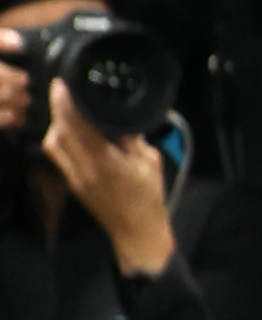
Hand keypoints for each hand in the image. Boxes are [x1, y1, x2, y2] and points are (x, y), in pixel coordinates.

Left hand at [42, 86, 174, 275]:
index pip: (78, 126)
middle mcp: (86, 169)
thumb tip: (119, 120)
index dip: (66, 103)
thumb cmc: (149, 200)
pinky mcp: (73, 184)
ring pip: (53, 143)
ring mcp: (76, 178)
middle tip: (61, 90)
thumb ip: (133, 139)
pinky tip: (67, 131)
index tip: (63, 85)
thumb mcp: (150, 163)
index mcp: (106, 162)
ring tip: (65, 111)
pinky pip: (57, 156)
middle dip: (58, 108)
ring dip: (56, 124)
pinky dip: (57, 139)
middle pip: (60, 132)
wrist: (137, 234)